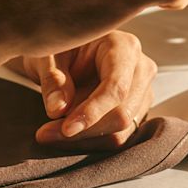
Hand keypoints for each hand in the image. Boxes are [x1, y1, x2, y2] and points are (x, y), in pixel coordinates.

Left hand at [19, 32, 155, 146]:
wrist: (67, 50)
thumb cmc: (61, 46)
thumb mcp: (48, 53)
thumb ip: (53, 78)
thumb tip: (57, 109)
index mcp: (124, 47)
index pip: (117, 87)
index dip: (93, 112)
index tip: (66, 128)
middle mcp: (140, 70)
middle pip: (122, 114)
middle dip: (84, 130)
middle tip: (46, 133)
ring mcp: (141, 94)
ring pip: (120, 132)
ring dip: (83, 140)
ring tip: (49, 133)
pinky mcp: (135, 113)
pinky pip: (116, 138)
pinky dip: (88, 142)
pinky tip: (63, 135)